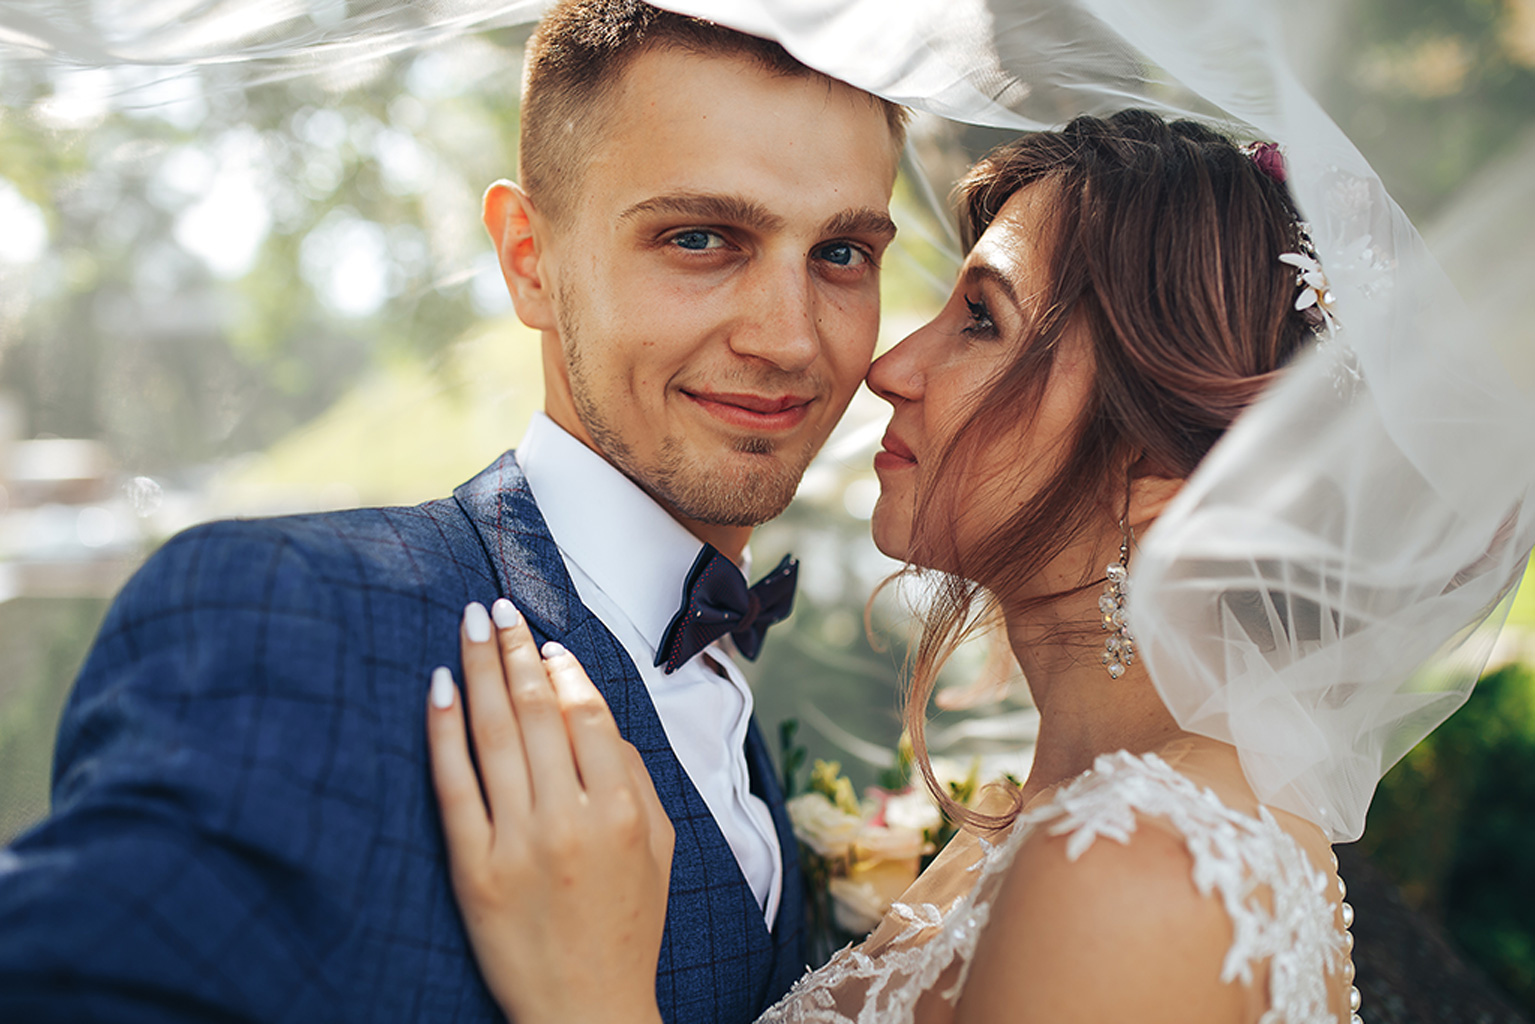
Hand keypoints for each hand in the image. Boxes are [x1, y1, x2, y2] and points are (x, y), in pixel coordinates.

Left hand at [427, 599, 672, 1023]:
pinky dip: (444, 729)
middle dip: (517, 649)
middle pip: (536, 711)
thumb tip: (598, 712)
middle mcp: (571, 820)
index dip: (564, 670)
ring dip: (481, 668)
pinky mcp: (471, 869)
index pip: (588, 716)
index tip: (545, 641)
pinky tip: (440, 685)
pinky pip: (453, 783)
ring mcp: (517, 843)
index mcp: (623, 812)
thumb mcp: (663, 851)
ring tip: (471, 623)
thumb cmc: (628, 927)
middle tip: (498, 606)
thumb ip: (640, 778)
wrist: (584, 1011)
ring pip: (493, 734)